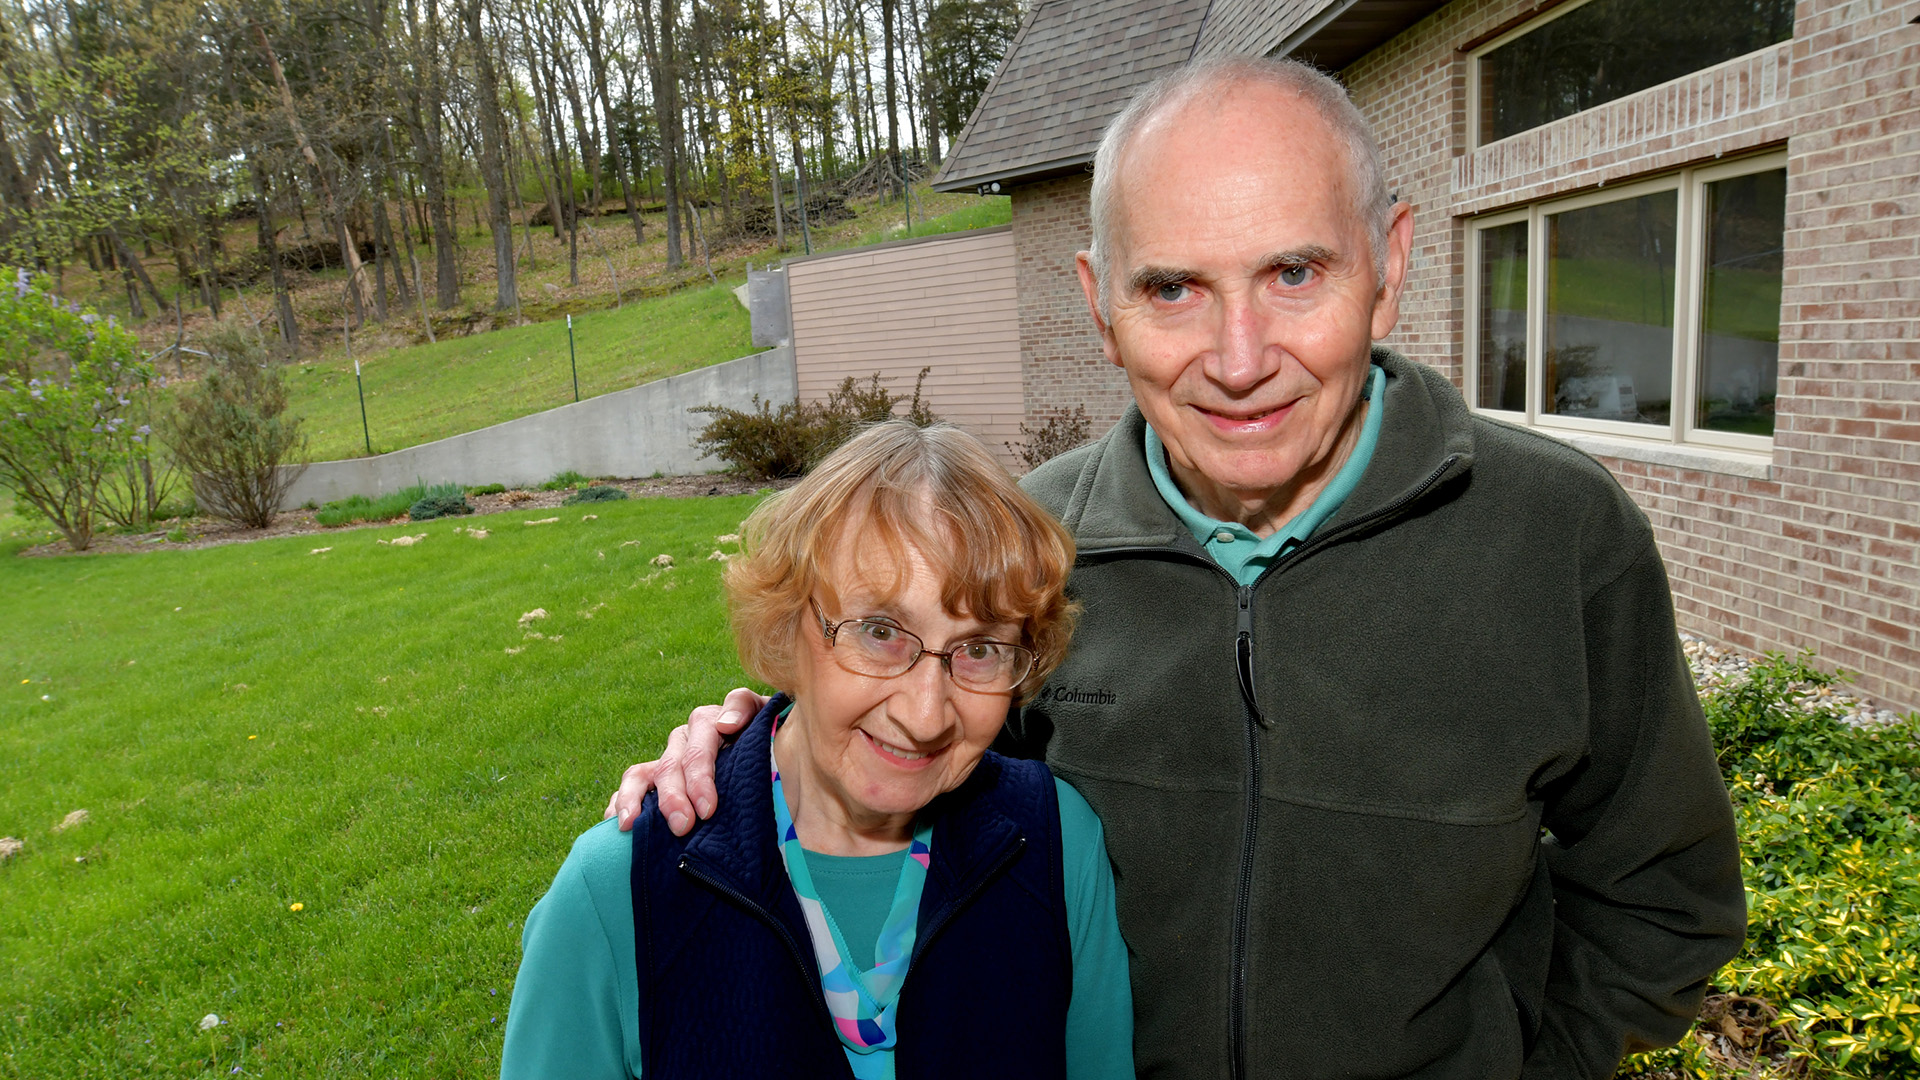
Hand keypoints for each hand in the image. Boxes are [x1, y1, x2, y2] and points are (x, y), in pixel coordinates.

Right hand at [605, 687, 766, 834]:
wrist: (775, 763)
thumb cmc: (776, 747)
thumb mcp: (773, 726)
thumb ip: (752, 713)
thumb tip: (726, 724)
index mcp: (717, 720)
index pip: (705, 729)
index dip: (703, 769)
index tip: (709, 807)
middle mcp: (689, 736)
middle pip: (674, 761)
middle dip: (675, 795)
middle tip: (683, 826)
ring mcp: (671, 757)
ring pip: (645, 772)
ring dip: (637, 797)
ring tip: (633, 824)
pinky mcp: (656, 778)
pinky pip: (632, 786)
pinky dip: (621, 802)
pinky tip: (619, 823)